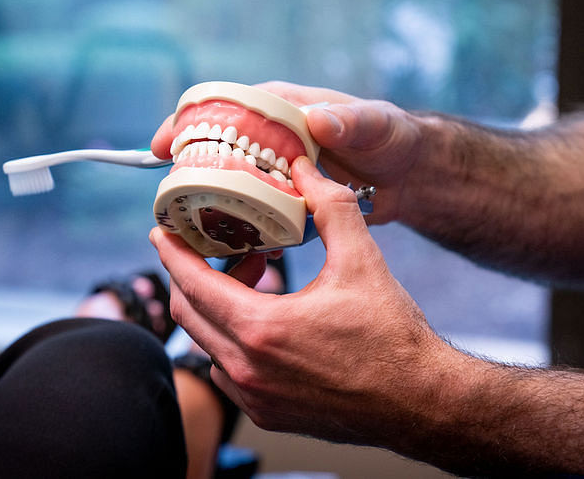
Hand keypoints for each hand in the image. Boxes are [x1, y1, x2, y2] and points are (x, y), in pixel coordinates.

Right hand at [150, 81, 424, 223]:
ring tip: (196, 235)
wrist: (413, 175)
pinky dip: (246, 233)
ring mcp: (276, 172)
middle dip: (189, 174)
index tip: (163, 145)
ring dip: (215, 210)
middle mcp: (271, 138)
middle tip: (168, 203)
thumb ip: (350, 122)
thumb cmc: (393, 136)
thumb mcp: (376, 125)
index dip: (188, 123)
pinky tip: (245, 255)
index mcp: (282, 108)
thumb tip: (317, 121)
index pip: (223, 106)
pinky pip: (256, 215)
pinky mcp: (287, 201)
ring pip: (231, 188)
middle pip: (216, 151)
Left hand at [152, 156, 453, 445]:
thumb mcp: (362, 260)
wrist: (422, 400)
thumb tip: (305, 168)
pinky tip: (265, 320)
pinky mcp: (269, 415)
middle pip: (190, 315)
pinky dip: (231, 342)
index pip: (193, 285)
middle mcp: (249, 370)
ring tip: (252, 279)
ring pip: (207, 345)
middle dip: (192, 276)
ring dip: (216, 309)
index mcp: (262, 329)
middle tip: (209, 248)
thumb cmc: (393, 337)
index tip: (161, 231)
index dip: (172, 253)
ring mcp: (256, 398)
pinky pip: (228, 373)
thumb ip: (330, 207)